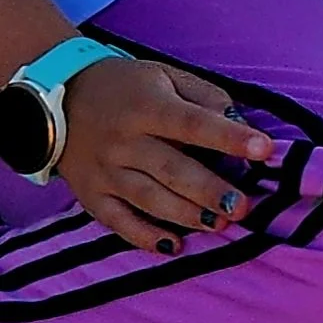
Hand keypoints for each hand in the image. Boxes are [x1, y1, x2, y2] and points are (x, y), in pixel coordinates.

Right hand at [58, 58, 274, 254]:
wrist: (58, 100)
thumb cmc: (126, 88)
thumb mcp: (165, 75)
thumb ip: (205, 96)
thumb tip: (240, 123)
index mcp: (147, 106)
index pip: (193, 123)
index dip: (229, 137)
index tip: (264, 149)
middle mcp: (124, 141)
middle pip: (172, 169)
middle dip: (209, 189)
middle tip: (242, 206)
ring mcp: (105, 171)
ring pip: (149, 199)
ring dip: (186, 215)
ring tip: (220, 224)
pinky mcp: (92, 196)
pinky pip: (119, 222)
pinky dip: (145, 237)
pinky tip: (174, 247)